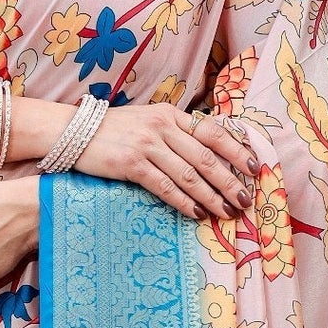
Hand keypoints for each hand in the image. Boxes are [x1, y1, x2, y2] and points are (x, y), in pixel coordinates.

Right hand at [74, 103, 258, 220]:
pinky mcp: (131, 163)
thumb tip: (207, 155)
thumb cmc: (113, 131)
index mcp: (170, 114)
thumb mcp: (148, 122)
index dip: (237, 150)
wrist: (73, 132)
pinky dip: (183, 202)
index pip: (213, 131)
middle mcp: (162, 126)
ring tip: (225, 212)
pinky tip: (196, 214)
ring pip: (189, 174)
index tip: (254, 168)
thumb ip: (175, 133)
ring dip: (210, 196)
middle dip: (229, 181)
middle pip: (206, 156)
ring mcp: (147, 144)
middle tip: (244, 200)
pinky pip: (165, 186)